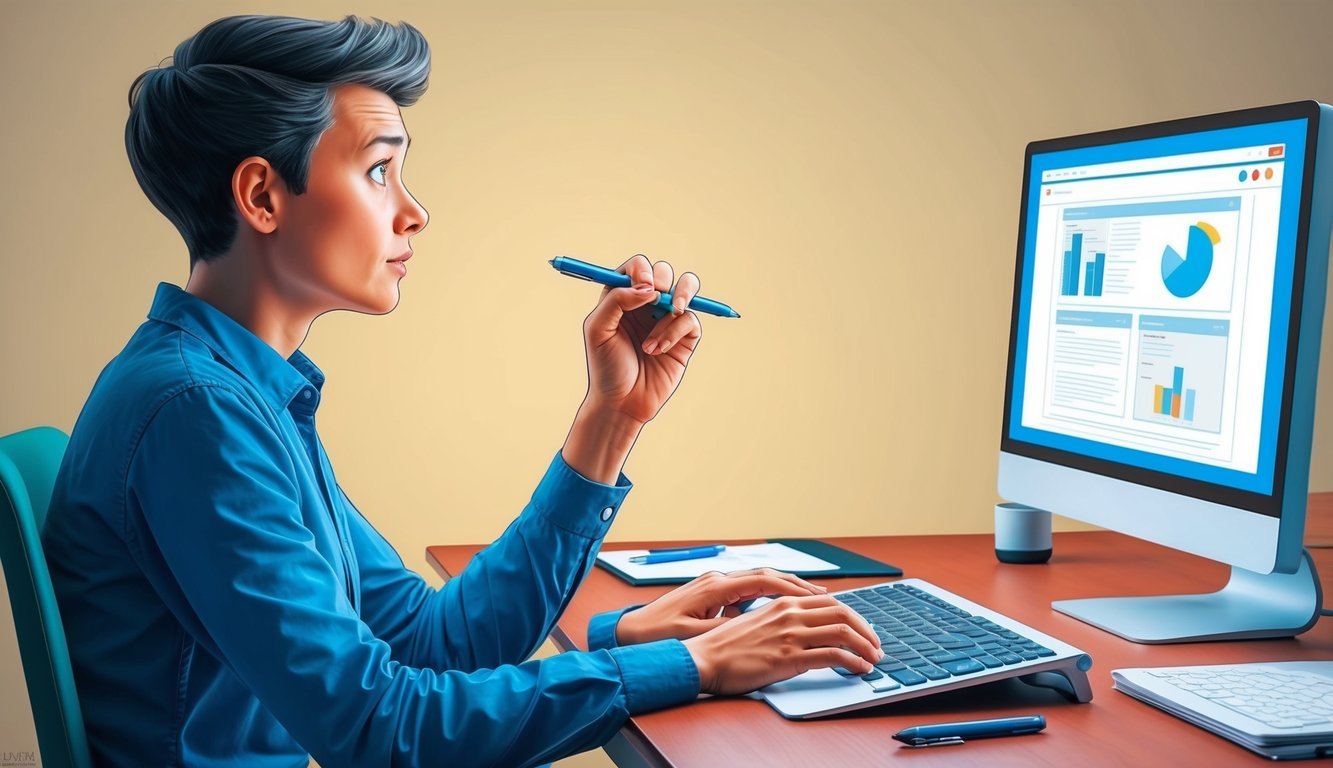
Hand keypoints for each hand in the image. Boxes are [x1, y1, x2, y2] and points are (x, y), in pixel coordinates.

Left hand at [580, 254, 701, 424]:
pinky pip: (690, 320)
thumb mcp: (598, 329)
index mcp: (622, 298)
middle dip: (662, 280)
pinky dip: (675, 331)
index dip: (641, 269)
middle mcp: (646, 305)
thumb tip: (648, 288)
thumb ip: (616, 300)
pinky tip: (658, 349)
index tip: (643, 285)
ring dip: (681, 296)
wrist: (621, 403)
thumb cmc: (605, 366)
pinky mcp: (685, 338)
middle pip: (663, 272)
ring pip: (686, 287)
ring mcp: (666, 320)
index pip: (636, 267)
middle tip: (656, 298)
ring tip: (673, 311)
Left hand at [615, 569, 829, 644]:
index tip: (820, 597)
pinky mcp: (711, 595)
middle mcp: (717, 581)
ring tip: (813, 602)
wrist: (631, 633)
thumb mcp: (694, 636)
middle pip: (767, 577)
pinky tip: (781, 608)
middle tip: (828, 598)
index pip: (764, 581)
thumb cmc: (658, 637)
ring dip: (786, 589)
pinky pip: (748, 591)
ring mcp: (714, 586)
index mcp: (716, 588)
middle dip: (798, 586)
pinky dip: (768, 597)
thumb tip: (753, 628)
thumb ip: (725, 629)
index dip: (794, 588)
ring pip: (759, 582)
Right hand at [682, 594, 882, 695]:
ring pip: (844, 631)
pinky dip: (854, 662)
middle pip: (843, 612)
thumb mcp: (757, 623)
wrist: (704, 659)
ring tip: (874, 659)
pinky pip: (833, 656)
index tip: (863, 629)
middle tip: (876, 645)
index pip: (830, 602)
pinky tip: (859, 669)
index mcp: (783, 603)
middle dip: (867, 629)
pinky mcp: (789, 657)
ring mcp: (791, 634)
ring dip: (866, 646)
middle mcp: (790, 613)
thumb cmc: (725, 646)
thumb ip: (781, 621)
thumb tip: (803, 629)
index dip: (853, 616)